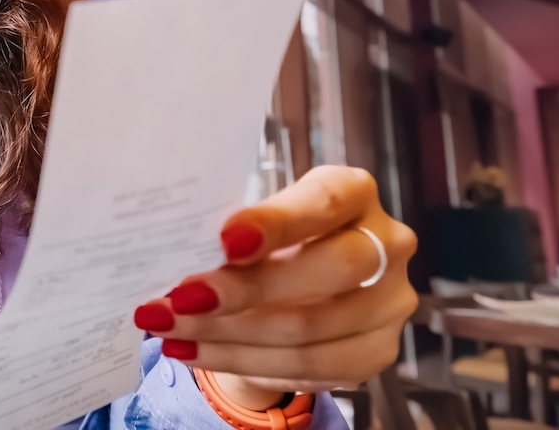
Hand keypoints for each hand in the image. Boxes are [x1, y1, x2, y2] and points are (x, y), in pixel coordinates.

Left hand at [133, 166, 417, 407]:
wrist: (288, 291)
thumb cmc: (265, 240)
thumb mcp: (250, 221)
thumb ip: (232, 230)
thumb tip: (177, 249)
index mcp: (354, 191)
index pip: (325, 201)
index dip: (276, 222)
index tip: (224, 242)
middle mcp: (386, 243)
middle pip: (330, 269)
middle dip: (246, 289)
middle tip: (182, 298)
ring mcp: (388, 302)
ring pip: (310, 328)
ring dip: (227, 333)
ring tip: (170, 328)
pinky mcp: (376, 351)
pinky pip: (307, 367)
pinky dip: (239, 360)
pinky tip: (193, 349)